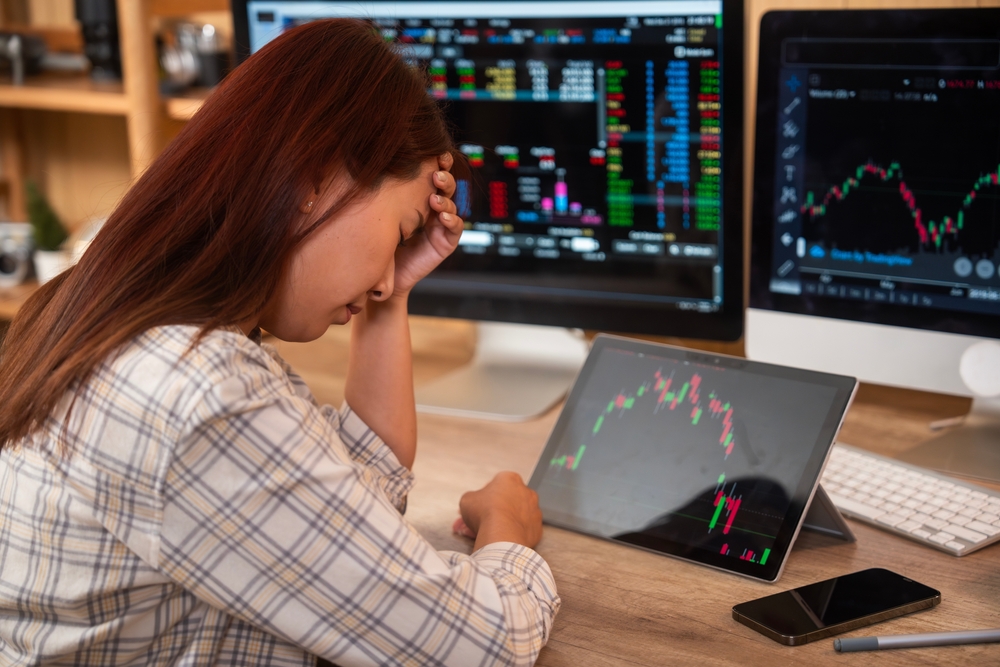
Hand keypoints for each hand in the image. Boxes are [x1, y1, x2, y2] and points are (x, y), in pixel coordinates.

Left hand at [392, 152, 463, 295]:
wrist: (386, 276)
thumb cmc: (380, 242)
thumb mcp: (380, 214)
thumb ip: (384, 195)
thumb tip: (372, 165)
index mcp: (417, 196)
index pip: (429, 175)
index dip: (436, 163)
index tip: (434, 152)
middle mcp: (431, 208)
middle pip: (445, 186)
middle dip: (444, 177)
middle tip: (436, 174)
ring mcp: (440, 224)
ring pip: (451, 205)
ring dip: (445, 199)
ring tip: (434, 199)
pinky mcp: (446, 242)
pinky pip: (455, 228)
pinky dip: (451, 221)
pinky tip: (442, 217)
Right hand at [456, 472, 542, 550]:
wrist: (502, 535)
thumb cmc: (485, 513)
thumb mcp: (468, 499)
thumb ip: (473, 498)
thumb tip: (474, 503)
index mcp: (510, 479)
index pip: (497, 484)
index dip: (485, 495)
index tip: (478, 505)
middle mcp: (526, 491)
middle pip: (507, 500)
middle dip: (494, 510)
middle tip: (480, 521)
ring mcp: (534, 510)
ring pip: (516, 516)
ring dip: (504, 522)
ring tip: (488, 533)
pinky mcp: (537, 528)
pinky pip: (523, 530)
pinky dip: (513, 534)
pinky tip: (501, 540)